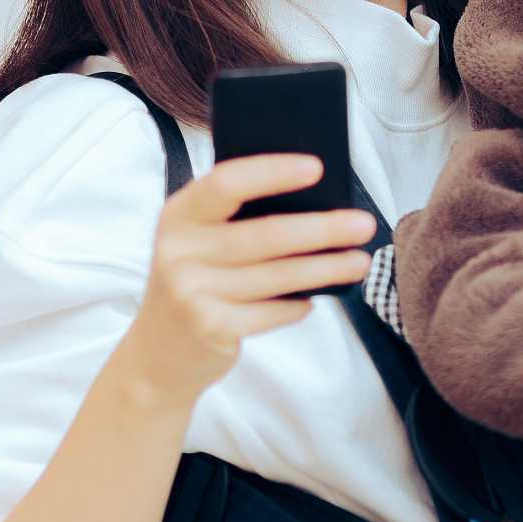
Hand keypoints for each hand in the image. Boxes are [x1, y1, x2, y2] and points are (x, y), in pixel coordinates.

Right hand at [123, 154, 377, 401]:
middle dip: (324, 229)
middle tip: (364, 225)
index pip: (227, 183)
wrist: (158, 354)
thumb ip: (237, 219)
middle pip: (267, 234)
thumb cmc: (196, 283)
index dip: (273, 172)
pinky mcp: (211, 327)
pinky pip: (273, 312)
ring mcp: (192, 292)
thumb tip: (315, 201)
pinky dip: (299, 305)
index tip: (318, 167)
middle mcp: (179, 251)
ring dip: (327, 268)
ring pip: (279, 276)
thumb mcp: (199, 243)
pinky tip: (312, 300)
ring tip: (360, 261)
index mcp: (179, 215)